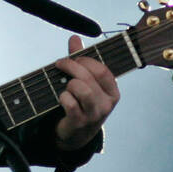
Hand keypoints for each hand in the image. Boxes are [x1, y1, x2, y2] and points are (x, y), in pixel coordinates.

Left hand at [52, 34, 119, 149]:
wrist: (76, 134)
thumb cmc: (81, 103)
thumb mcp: (85, 83)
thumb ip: (80, 61)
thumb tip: (74, 38)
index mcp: (112, 91)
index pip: (102, 69)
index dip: (85, 60)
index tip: (71, 58)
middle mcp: (107, 103)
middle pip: (89, 77)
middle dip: (71, 66)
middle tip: (60, 64)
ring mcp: (94, 114)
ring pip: (81, 89)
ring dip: (68, 84)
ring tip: (65, 87)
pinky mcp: (80, 122)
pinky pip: (70, 103)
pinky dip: (63, 97)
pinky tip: (62, 99)